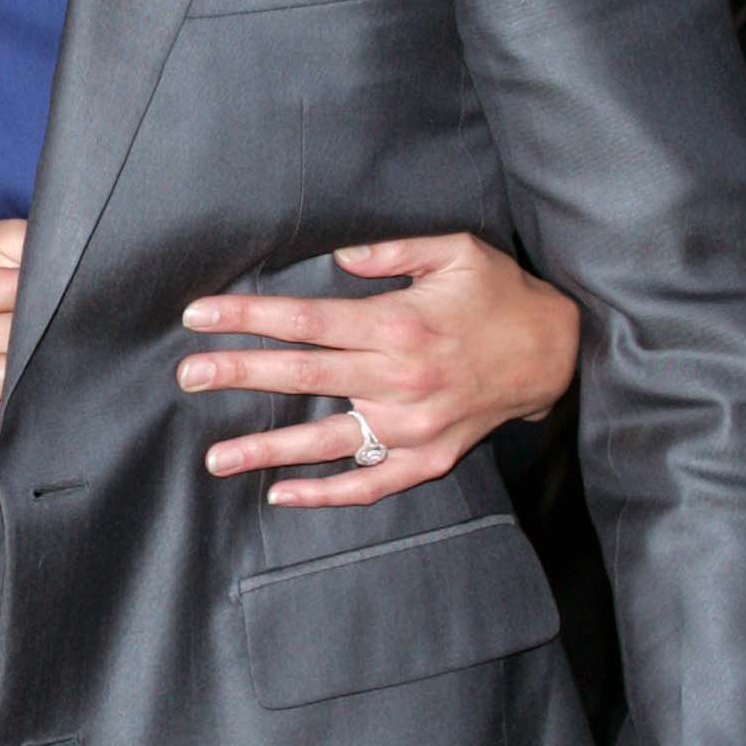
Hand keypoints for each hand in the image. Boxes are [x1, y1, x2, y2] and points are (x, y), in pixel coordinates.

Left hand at [175, 232, 578, 508]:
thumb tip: (339, 255)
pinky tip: (283, 494)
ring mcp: (411, 426)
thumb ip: (393, 251)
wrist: (557, 354)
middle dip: (238, 374)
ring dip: (266, 448)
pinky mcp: (428, 458)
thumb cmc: (500, 296)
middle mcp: (398, 380)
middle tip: (187, 377)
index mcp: (398, 325)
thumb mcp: (456, 251)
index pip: (305, 321)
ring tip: (215, 458)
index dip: (248, 318)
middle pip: (303, 375)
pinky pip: (370, 483)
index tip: (200, 317)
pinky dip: (326, 493)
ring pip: (326, 440)